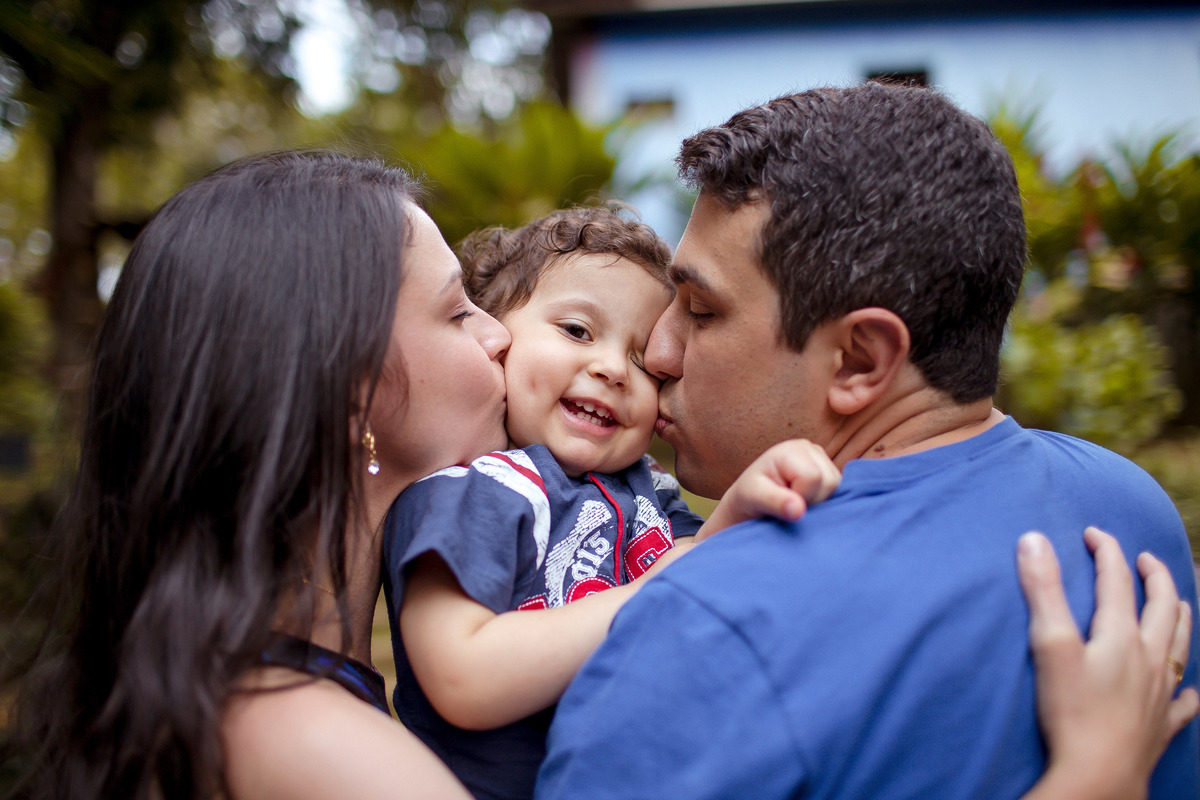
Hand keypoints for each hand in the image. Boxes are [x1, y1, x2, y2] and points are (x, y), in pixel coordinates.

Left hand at [695, 439, 839, 541]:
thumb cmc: (749, 497)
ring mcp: (823, 460)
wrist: (752, 502)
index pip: (813, 477)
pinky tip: (808, 502)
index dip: (801, 497)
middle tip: (789, 504)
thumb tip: (798, 510)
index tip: (782, 502)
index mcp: (791, 450)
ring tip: (796, 502)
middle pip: (831, 482)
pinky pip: (841, 492)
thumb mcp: (753, 498)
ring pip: (838, 488)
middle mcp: (810, 449)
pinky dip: (826, 502)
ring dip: (819, 503)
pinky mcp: (830, 473)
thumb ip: (775, 502)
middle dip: (812, 501)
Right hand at [1016, 527, 1197, 799]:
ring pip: (1180, 646)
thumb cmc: (1072, 712)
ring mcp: (1161, 693)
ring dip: (1180, 617)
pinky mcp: (1162, 725)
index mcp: (1121, 636)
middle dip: (1155, 577)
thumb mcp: (1050, 645)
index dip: (1106, 552)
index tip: (1093, 533)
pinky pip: (1184, 702)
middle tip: (1145, 559)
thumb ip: (1043, 590)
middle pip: (1163, 607)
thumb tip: (1034, 540)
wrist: (1100, 775)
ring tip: (1178, 602)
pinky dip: (1187, 688)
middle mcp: (1149, 659)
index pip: (1116, 581)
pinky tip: (1187, 687)